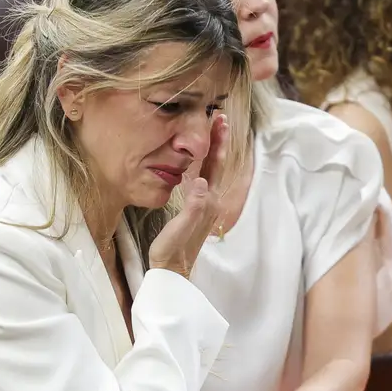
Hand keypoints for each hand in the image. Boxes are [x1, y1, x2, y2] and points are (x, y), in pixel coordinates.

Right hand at [149, 115, 227, 276]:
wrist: (172, 272)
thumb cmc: (172, 251)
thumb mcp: (179, 228)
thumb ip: (193, 206)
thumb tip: (201, 181)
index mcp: (207, 202)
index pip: (214, 165)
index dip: (217, 143)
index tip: (219, 121)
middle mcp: (210, 201)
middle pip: (216, 165)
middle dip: (219, 141)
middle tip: (219, 118)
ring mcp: (205, 205)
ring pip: (211, 171)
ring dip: (212, 150)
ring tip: (211, 132)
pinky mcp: (197, 209)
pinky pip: (202, 179)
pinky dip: (202, 164)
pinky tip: (197, 160)